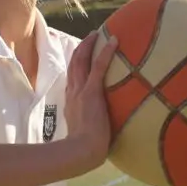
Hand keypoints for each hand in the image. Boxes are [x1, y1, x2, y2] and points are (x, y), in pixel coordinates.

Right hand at [64, 30, 118, 172]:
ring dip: (90, 45)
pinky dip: (106, 52)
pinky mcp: (91, 92)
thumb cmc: (85, 148)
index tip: (83, 55)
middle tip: (91, 37)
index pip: (73, 77)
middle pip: (74, 64)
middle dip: (82, 49)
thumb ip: (89, 124)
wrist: (80, 151)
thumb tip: (100, 128)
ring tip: (98, 34)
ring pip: (82, 60)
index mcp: (71, 101)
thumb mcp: (83, 131)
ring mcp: (81, 90)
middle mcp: (73, 92)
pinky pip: (98, 67)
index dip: (77, 64)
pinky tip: (114, 40)